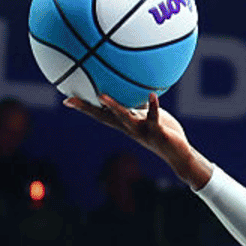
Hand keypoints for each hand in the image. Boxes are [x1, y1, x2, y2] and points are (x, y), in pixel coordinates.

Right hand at [64, 92, 209, 187]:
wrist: (179, 154)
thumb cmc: (163, 133)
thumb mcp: (147, 117)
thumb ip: (139, 107)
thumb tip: (132, 91)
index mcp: (125, 124)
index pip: (101, 114)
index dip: (85, 107)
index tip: (67, 99)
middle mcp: (129, 128)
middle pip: (104, 117)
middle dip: (87, 108)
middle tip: (70, 99)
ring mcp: (142, 131)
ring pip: (124, 118)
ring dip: (113, 107)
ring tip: (101, 96)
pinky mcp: (157, 131)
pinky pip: (154, 117)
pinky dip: (153, 106)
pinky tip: (152, 94)